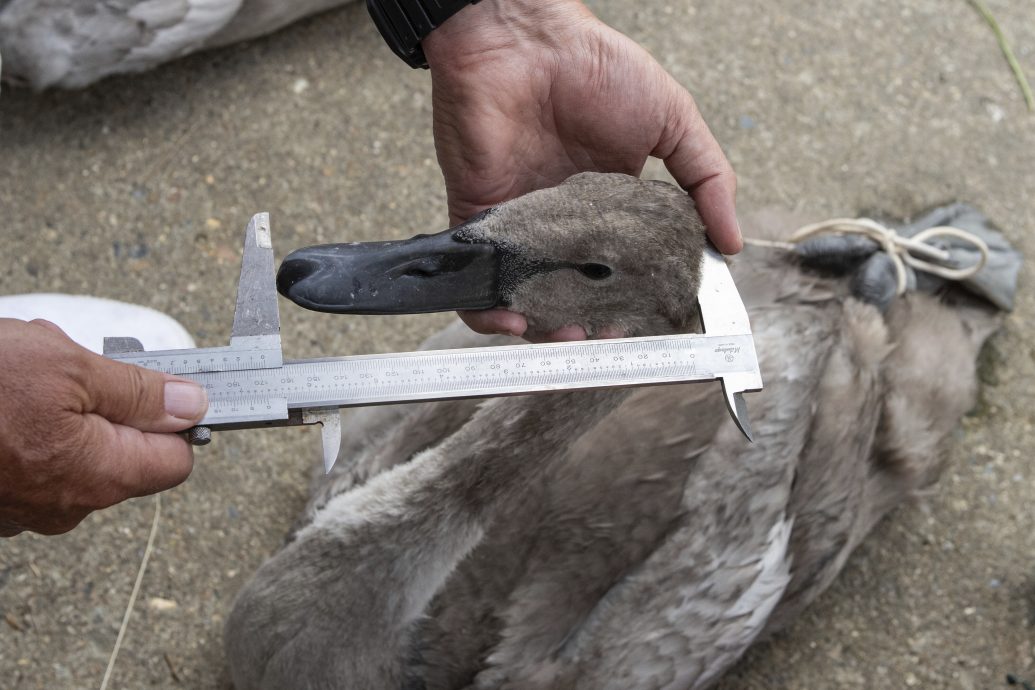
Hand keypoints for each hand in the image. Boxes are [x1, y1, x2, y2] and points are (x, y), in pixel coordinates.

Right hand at [0, 319, 207, 535]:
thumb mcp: (68, 368)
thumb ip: (139, 392)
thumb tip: (194, 405)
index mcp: (98, 477)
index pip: (175, 460)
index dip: (175, 418)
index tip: (163, 387)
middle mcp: (67, 505)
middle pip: (123, 452)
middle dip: (108, 403)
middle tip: (70, 367)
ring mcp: (27, 508)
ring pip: (76, 448)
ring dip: (64, 407)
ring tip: (23, 376)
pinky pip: (36, 456)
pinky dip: (30, 424)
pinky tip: (2, 396)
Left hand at [424, 0, 739, 339]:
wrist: (524, 37)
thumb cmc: (596, 68)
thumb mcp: (673, 122)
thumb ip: (707, 180)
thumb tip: (731, 244)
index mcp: (611, 208)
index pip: (623, 272)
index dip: (635, 304)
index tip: (651, 324)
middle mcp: (564, 225)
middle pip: (575, 294)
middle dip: (591, 326)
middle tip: (607, 338)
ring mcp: (519, 226)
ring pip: (527, 297)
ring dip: (544, 327)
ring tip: (568, 337)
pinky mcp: (477, 220)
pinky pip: (477, 280)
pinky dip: (491, 311)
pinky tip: (516, 320)